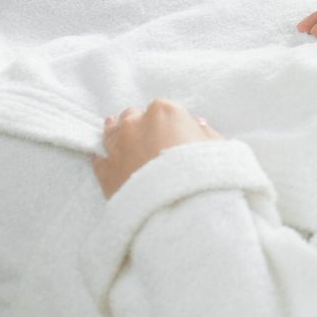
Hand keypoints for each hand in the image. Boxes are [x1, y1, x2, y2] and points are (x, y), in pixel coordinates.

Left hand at [93, 99, 221, 199]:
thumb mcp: (217, 147)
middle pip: (132, 115)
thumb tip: (196, 125)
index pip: (163, 107)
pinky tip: (102, 156)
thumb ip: (205, 131)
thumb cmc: (203, 173)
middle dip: (140, 123)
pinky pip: (99, 159)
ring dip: (116, 132)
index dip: (170, 119)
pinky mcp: (106, 172)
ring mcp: (117, 148)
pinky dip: (102, 157)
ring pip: (110, 132)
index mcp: (165, 112)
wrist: (179, 208)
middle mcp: (135, 124)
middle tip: (151, 135)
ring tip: (118, 133)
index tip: (176, 130)